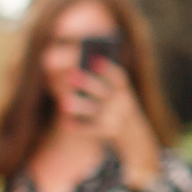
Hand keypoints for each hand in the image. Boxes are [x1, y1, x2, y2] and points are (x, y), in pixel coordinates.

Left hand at [67, 61, 160, 186]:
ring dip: (81, 107)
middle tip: (70, 75)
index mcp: (122, 89)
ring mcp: (116, 117)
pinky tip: (67, 123)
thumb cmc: (112, 103)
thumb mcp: (111, 91)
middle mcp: (122, 102)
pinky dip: (80, 127)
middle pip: (103, 92)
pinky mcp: (109, 131)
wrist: (131, 132)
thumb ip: (93, 79)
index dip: (106, 68)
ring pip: (96, 111)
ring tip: (64, 103)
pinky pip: (92, 129)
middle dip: (88, 83)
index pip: (117, 77)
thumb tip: (60, 66)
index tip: (93, 59)